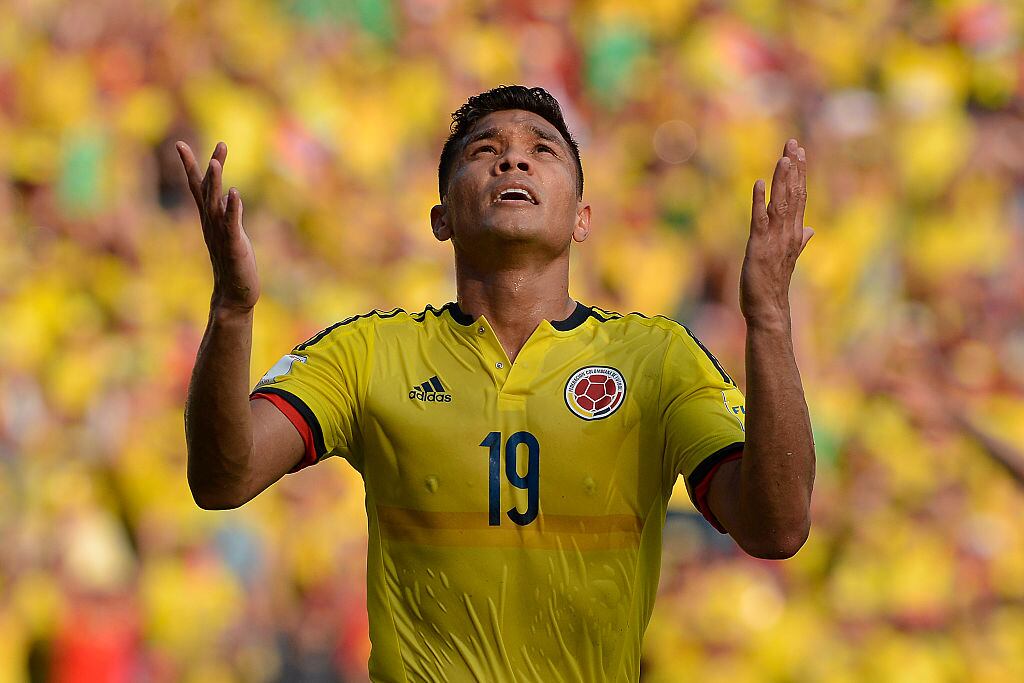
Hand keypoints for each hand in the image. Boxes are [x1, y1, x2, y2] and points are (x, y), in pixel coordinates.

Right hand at [176, 141, 259, 311]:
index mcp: (209, 219)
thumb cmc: (234, 265)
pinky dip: (232, 208)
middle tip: (193, 145)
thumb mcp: (229, 234)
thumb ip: (227, 216)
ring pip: (214, 204)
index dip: (190, 166)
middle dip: (199, 167)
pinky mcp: (234, 245)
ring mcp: (221, 234)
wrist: (234, 295)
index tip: (180, 144)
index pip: (197, 188)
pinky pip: (232, 224)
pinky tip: (234, 193)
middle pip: (203, 190)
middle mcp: (211, 224)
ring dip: (214, 183)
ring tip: (214, 162)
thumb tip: (227, 197)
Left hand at [739, 138, 812, 325]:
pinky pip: (760, 221)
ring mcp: (774, 240)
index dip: (800, 174)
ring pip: (781, 204)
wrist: (769, 309)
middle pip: (793, 195)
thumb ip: (800, 240)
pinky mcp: (759, 248)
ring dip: (782, 180)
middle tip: (792, 143)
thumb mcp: (788, 258)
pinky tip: (759, 183)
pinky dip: (759, 201)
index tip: (799, 151)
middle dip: (793, 168)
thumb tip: (810, 230)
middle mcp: (788, 233)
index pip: (800, 197)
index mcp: (794, 233)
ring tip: (783, 157)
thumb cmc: (774, 284)